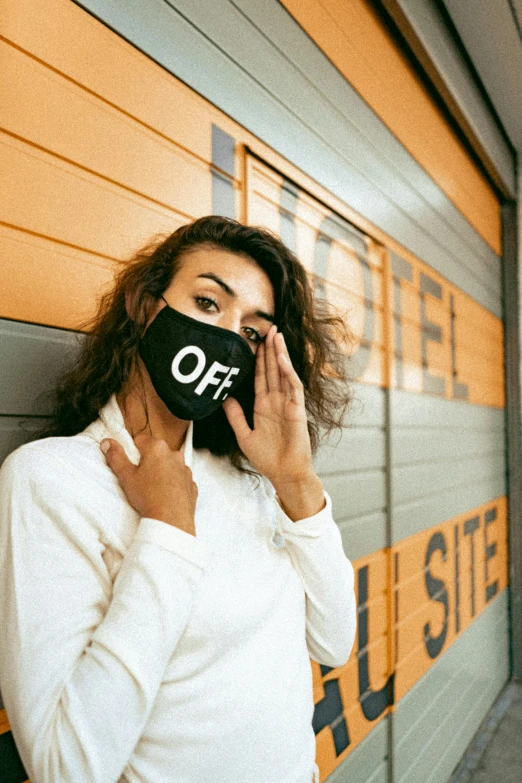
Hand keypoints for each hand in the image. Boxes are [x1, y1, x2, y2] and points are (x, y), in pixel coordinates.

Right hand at [100, 434, 197, 535]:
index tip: (131, 465)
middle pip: (156, 452)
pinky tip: (165, 495)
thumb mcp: (126, 476)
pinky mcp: (191, 484)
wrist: (171, 520)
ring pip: (169, 465)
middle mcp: (174, 455)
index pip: (140, 440)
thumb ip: (116, 457)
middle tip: (140, 479)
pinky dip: (173, 484)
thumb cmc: (147, 496)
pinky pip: (179, 479)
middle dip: (148, 461)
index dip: (133, 452)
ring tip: (153, 489)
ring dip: (162, 472)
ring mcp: (185, 469)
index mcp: (157, 448)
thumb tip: (107, 442)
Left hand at [223, 324, 323, 518]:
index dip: (258, 359)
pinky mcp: (297, 410)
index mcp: (264, 406)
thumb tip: (224, 397)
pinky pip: (293, 387)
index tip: (255, 342)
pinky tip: (282, 359)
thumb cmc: (267, 458)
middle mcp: (277, 401)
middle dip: (271, 349)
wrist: (284, 473)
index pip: (260, 376)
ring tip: (276, 335)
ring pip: (283, 373)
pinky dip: (288, 372)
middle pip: (272, 369)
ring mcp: (288, 404)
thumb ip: (235, 416)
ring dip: (280, 354)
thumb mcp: (244, 435)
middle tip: (269, 328)